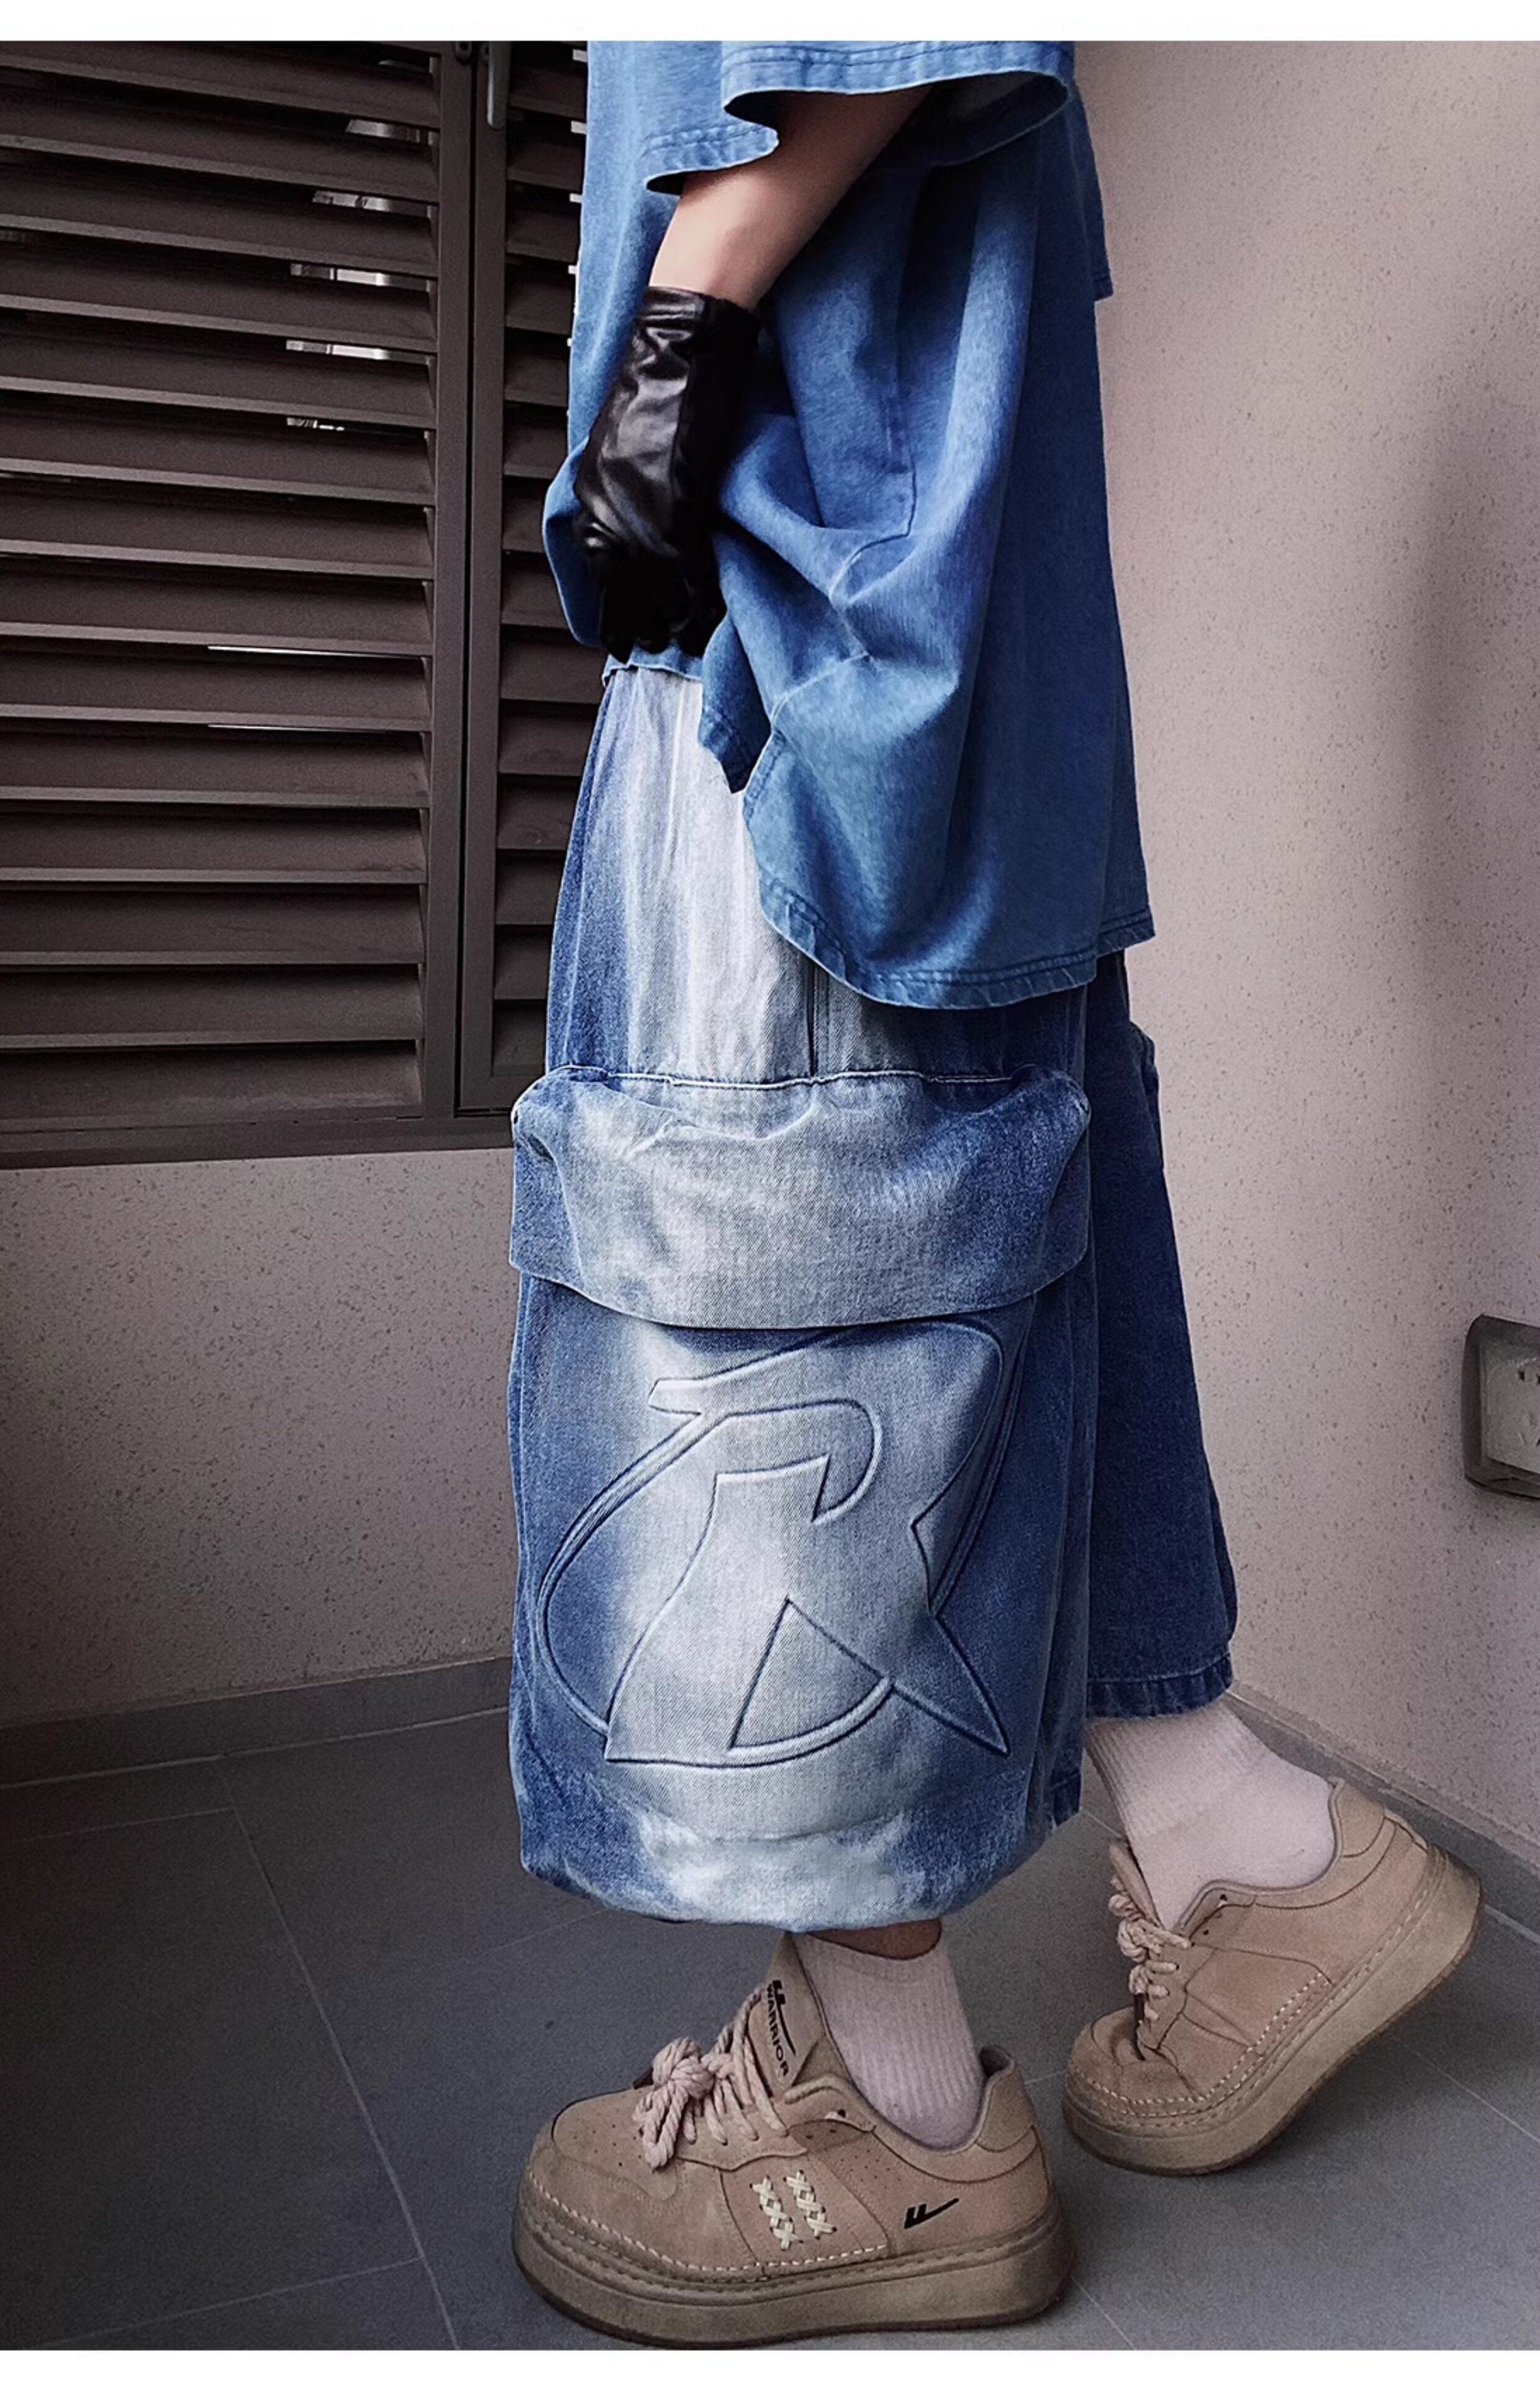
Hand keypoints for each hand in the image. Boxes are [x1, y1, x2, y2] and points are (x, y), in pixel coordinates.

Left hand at [573, 285, 760, 662]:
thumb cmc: (661, 387)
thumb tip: (638, 518)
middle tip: (650, 645)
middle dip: (637, 621)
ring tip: (682, 642)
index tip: (619, 630)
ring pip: (656, 587)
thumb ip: (625, 488)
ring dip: (671, 618)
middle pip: (623, 587)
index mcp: (591, 494)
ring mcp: (644, 514)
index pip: (597, 568)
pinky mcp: (682, 510)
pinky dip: (698, 597)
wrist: (684, 350)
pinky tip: (705, 616)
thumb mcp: (624, 446)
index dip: (611, 602)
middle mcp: (610, 509)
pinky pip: (689, 571)